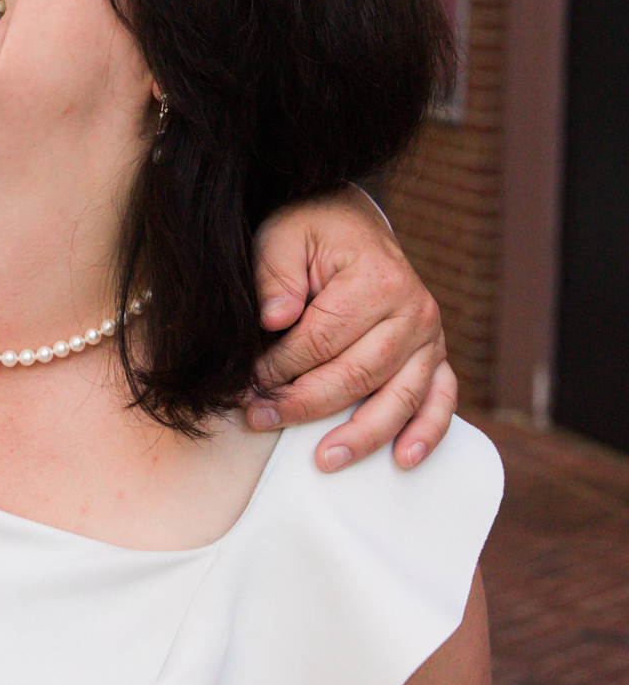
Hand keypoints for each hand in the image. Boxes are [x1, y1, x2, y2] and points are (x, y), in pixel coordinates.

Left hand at [246, 189, 454, 469]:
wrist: (350, 225)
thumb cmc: (311, 234)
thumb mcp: (283, 237)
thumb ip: (274, 275)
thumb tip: (275, 319)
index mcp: (378, 279)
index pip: (322, 341)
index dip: (279, 368)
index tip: (246, 386)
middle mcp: (414, 310)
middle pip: (358, 375)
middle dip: (304, 404)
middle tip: (260, 419)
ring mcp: (430, 337)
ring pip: (399, 397)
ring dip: (362, 435)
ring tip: (325, 459)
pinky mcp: (436, 356)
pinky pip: (439, 398)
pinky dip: (427, 431)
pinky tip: (405, 459)